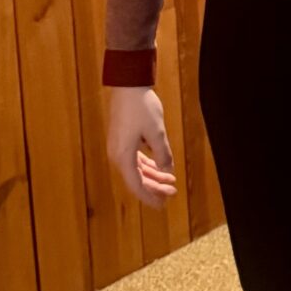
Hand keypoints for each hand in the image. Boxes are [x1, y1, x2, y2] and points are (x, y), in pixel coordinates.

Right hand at [105, 87, 177, 206]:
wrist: (127, 86)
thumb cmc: (142, 108)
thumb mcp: (157, 132)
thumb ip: (163, 153)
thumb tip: (167, 169)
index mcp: (123, 156)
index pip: (136, 185)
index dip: (150, 196)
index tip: (163, 204)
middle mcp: (117, 155)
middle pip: (136, 179)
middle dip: (155, 187)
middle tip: (173, 193)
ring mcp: (118, 148)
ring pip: (136, 169)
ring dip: (153, 176)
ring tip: (171, 181)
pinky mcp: (122, 140)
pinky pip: (135, 159)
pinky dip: (148, 165)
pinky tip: (160, 167)